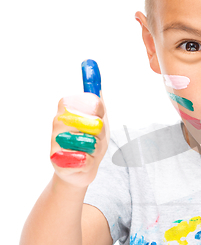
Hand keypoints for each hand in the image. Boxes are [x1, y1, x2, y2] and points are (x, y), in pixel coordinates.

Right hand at [50, 60, 109, 187]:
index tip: (98, 118)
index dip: (100, 114)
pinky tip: (83, 160)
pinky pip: (84, 159)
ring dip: (95, 149)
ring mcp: (55, 140)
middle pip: (95, 124)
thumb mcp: (100, 118)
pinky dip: (89, 161)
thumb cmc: (92, 140)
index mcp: (66, 105)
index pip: (93, 104)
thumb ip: (98, 100)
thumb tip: (95, 76)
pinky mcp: (57, 160)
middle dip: (100, 134)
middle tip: (94, 138)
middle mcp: (57, 120)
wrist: (83, 168)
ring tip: (89, 149)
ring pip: (90, 142)